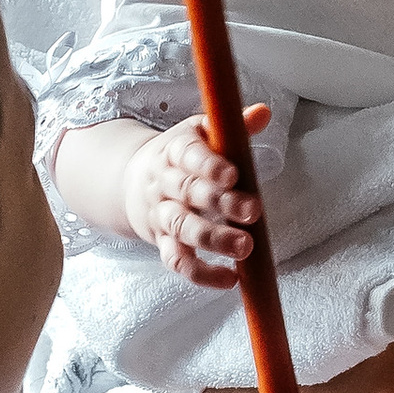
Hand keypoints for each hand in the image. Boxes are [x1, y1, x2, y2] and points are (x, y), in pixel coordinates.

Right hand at [122, 108, 265, 287]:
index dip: (209, 166)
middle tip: (253, 211)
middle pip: (189, 193)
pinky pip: (178, 261)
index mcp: (175, 151)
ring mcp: (162, 215)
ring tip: (246, 248)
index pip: (188, 156)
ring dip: (214, 239)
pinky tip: (229, 279)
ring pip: (183, 228)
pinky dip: (201, 273)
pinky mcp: (162, 242)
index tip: (232, 175)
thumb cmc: (180, 156)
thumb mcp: (200, 132)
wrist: (130, 182)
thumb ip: (233, 126)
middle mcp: (165, 183)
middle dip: (222, 203)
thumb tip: (263, 112)